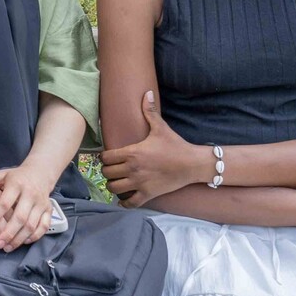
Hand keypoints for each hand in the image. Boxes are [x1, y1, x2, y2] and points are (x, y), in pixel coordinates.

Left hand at [0, 167, 56, 251]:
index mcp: (16, 184)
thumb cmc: (16, 177)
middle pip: (20, 217)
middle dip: (8, 233)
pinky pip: (44, 226)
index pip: (5, 203)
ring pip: (32, 225)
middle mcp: (30, 194)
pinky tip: (24, 242)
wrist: (39, 173)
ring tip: (8, 247)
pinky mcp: (48, 210)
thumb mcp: (1, 175)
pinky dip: (35, 236)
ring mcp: (41, 203)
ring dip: (20, 238)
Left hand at [100, 91, 208, 206]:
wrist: (192, 164)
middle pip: (107, 174)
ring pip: (114, 188)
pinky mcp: (149, 194)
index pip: (105, 158)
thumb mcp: (160, 127)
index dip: (104, 158)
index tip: (108, 157)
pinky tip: (125, 198)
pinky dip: (125, 202)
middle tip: (112, 169)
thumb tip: (147, 92)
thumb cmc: (175, 145)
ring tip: (117, 181)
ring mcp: (140, 183)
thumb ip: (149, 111)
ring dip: (113, 185)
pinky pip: (130, 203)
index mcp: (132, 153)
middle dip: (107, 171)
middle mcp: (133, 169)